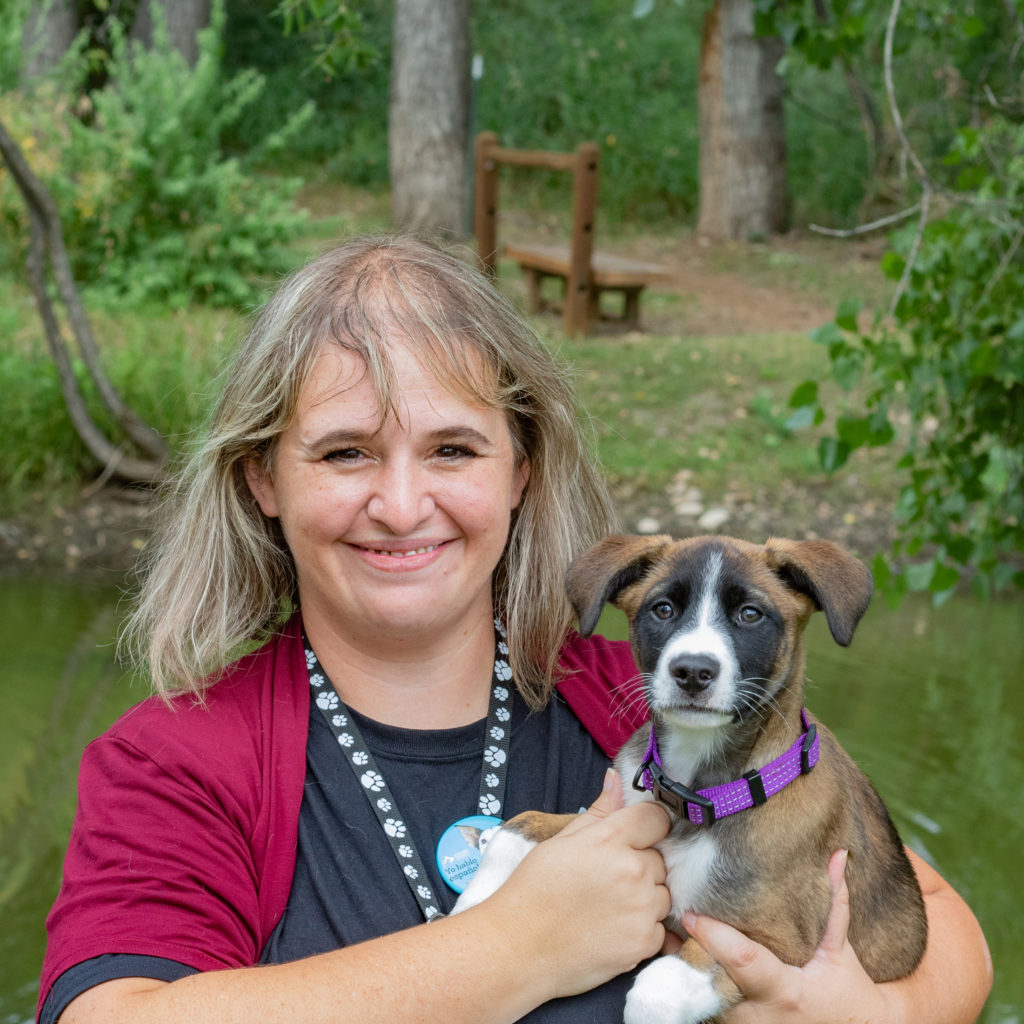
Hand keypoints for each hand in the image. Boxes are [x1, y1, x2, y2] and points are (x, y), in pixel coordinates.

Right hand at [491, 770, 672, 999]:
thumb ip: (599, 811)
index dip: (645, 825)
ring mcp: (641, 909)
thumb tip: (616, 779)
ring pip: (662, 893)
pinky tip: (612, 928)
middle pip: (659, 858)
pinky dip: (642, 928)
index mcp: (610, 839)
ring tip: (609, 905)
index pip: (656, 818)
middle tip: (608, 878)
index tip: (633, 836)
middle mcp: (632, 871)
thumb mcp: (561, 841)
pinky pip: (659, 927)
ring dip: (645, 897)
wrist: (519, 948)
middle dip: (640, 864)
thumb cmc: (534, 890)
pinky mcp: (643, 943)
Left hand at [682, 850, 898, 1023]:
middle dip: (690, 952)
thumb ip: (835, 901)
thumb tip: (836, 853)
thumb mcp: (840, 949)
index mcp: (786, 991)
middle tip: (672, 918)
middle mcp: (759, 1015)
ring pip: (702, 998)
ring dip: (688, 969)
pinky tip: (686, 960)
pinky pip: (704, 1007)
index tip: (691, 914)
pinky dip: (695, 985)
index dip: (714, 937)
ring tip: (674, 936)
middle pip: (711, 980)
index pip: (742, 961)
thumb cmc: (844, 989)